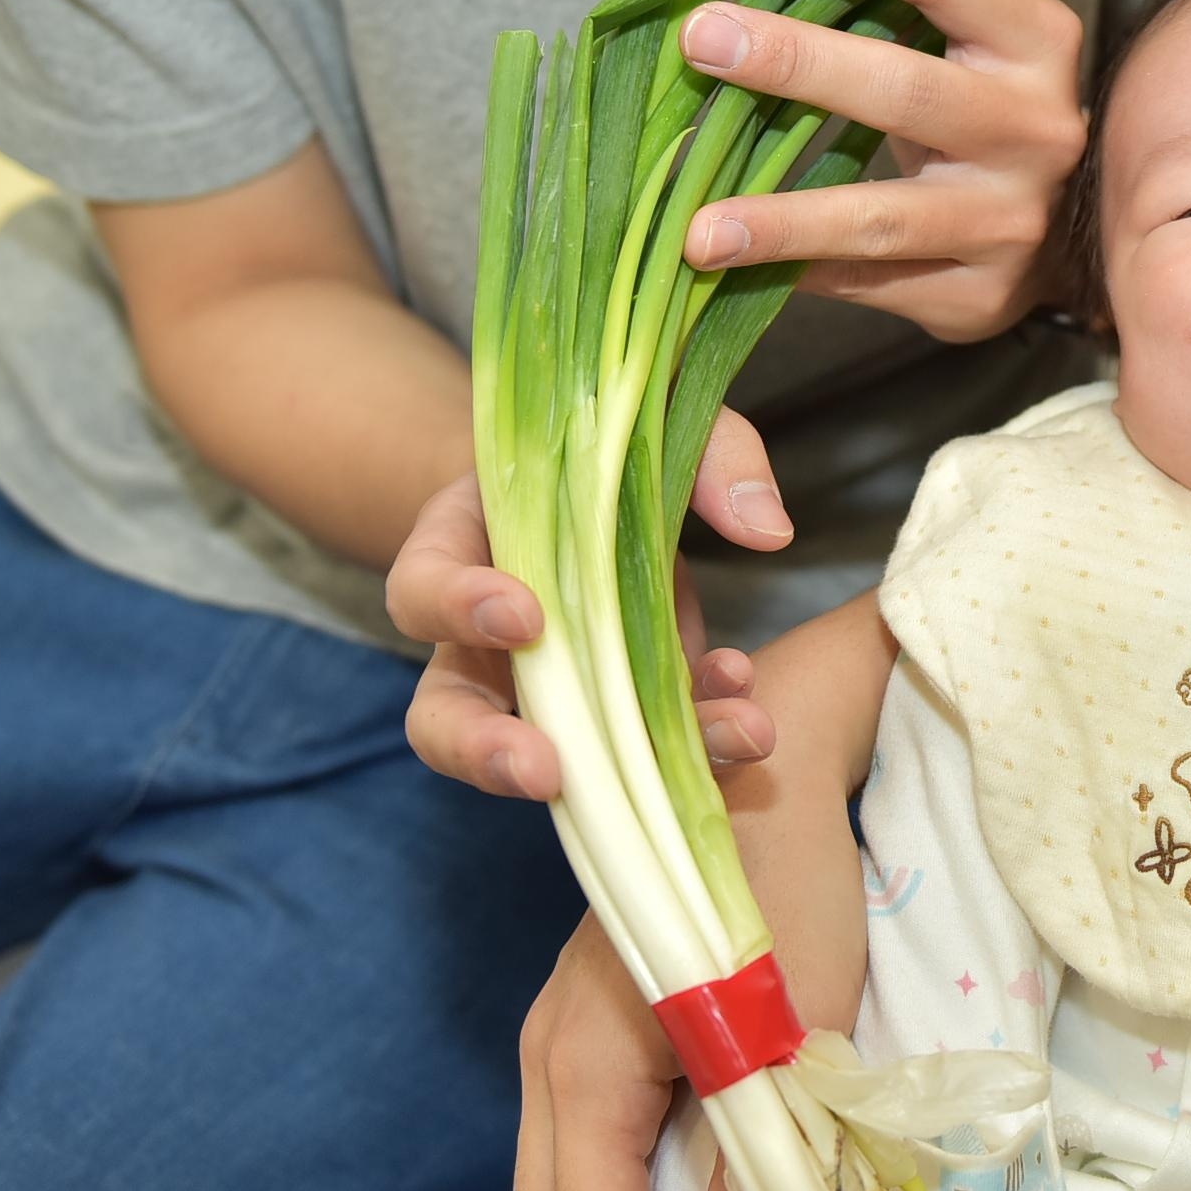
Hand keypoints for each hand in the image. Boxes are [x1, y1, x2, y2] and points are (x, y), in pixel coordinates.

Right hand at [394, 442, 785, 798]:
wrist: (600, 479)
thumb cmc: (602, 443)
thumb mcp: (653, 414)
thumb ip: (712, 452)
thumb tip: (768, 529)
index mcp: (456, 549)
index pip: (422, 591)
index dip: (459, 609)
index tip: (527, 617)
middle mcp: (478, 641)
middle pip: (442, 720)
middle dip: (486, 753)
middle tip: (547, 770)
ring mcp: (538, 692)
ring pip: (538, 763)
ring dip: (617, 776)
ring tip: (703, 751)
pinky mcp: (606, 717)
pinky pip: (631, 751)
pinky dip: (690, 740)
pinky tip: (744, 709)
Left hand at [676, 0, 1087, 341]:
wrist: (1068, 228)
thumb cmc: (978, 106)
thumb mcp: (960, 42)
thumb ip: (879, 3)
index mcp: (1035, 40)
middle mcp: (1035, 129)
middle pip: (906, 87)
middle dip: (795, 60)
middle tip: (701, 38)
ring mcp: (1011, 220)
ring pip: (882, 216)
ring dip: (781, 218)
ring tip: (697, 228)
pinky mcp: (979, 294)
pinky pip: (868, 282)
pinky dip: (793, 270)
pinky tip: (732, 264)